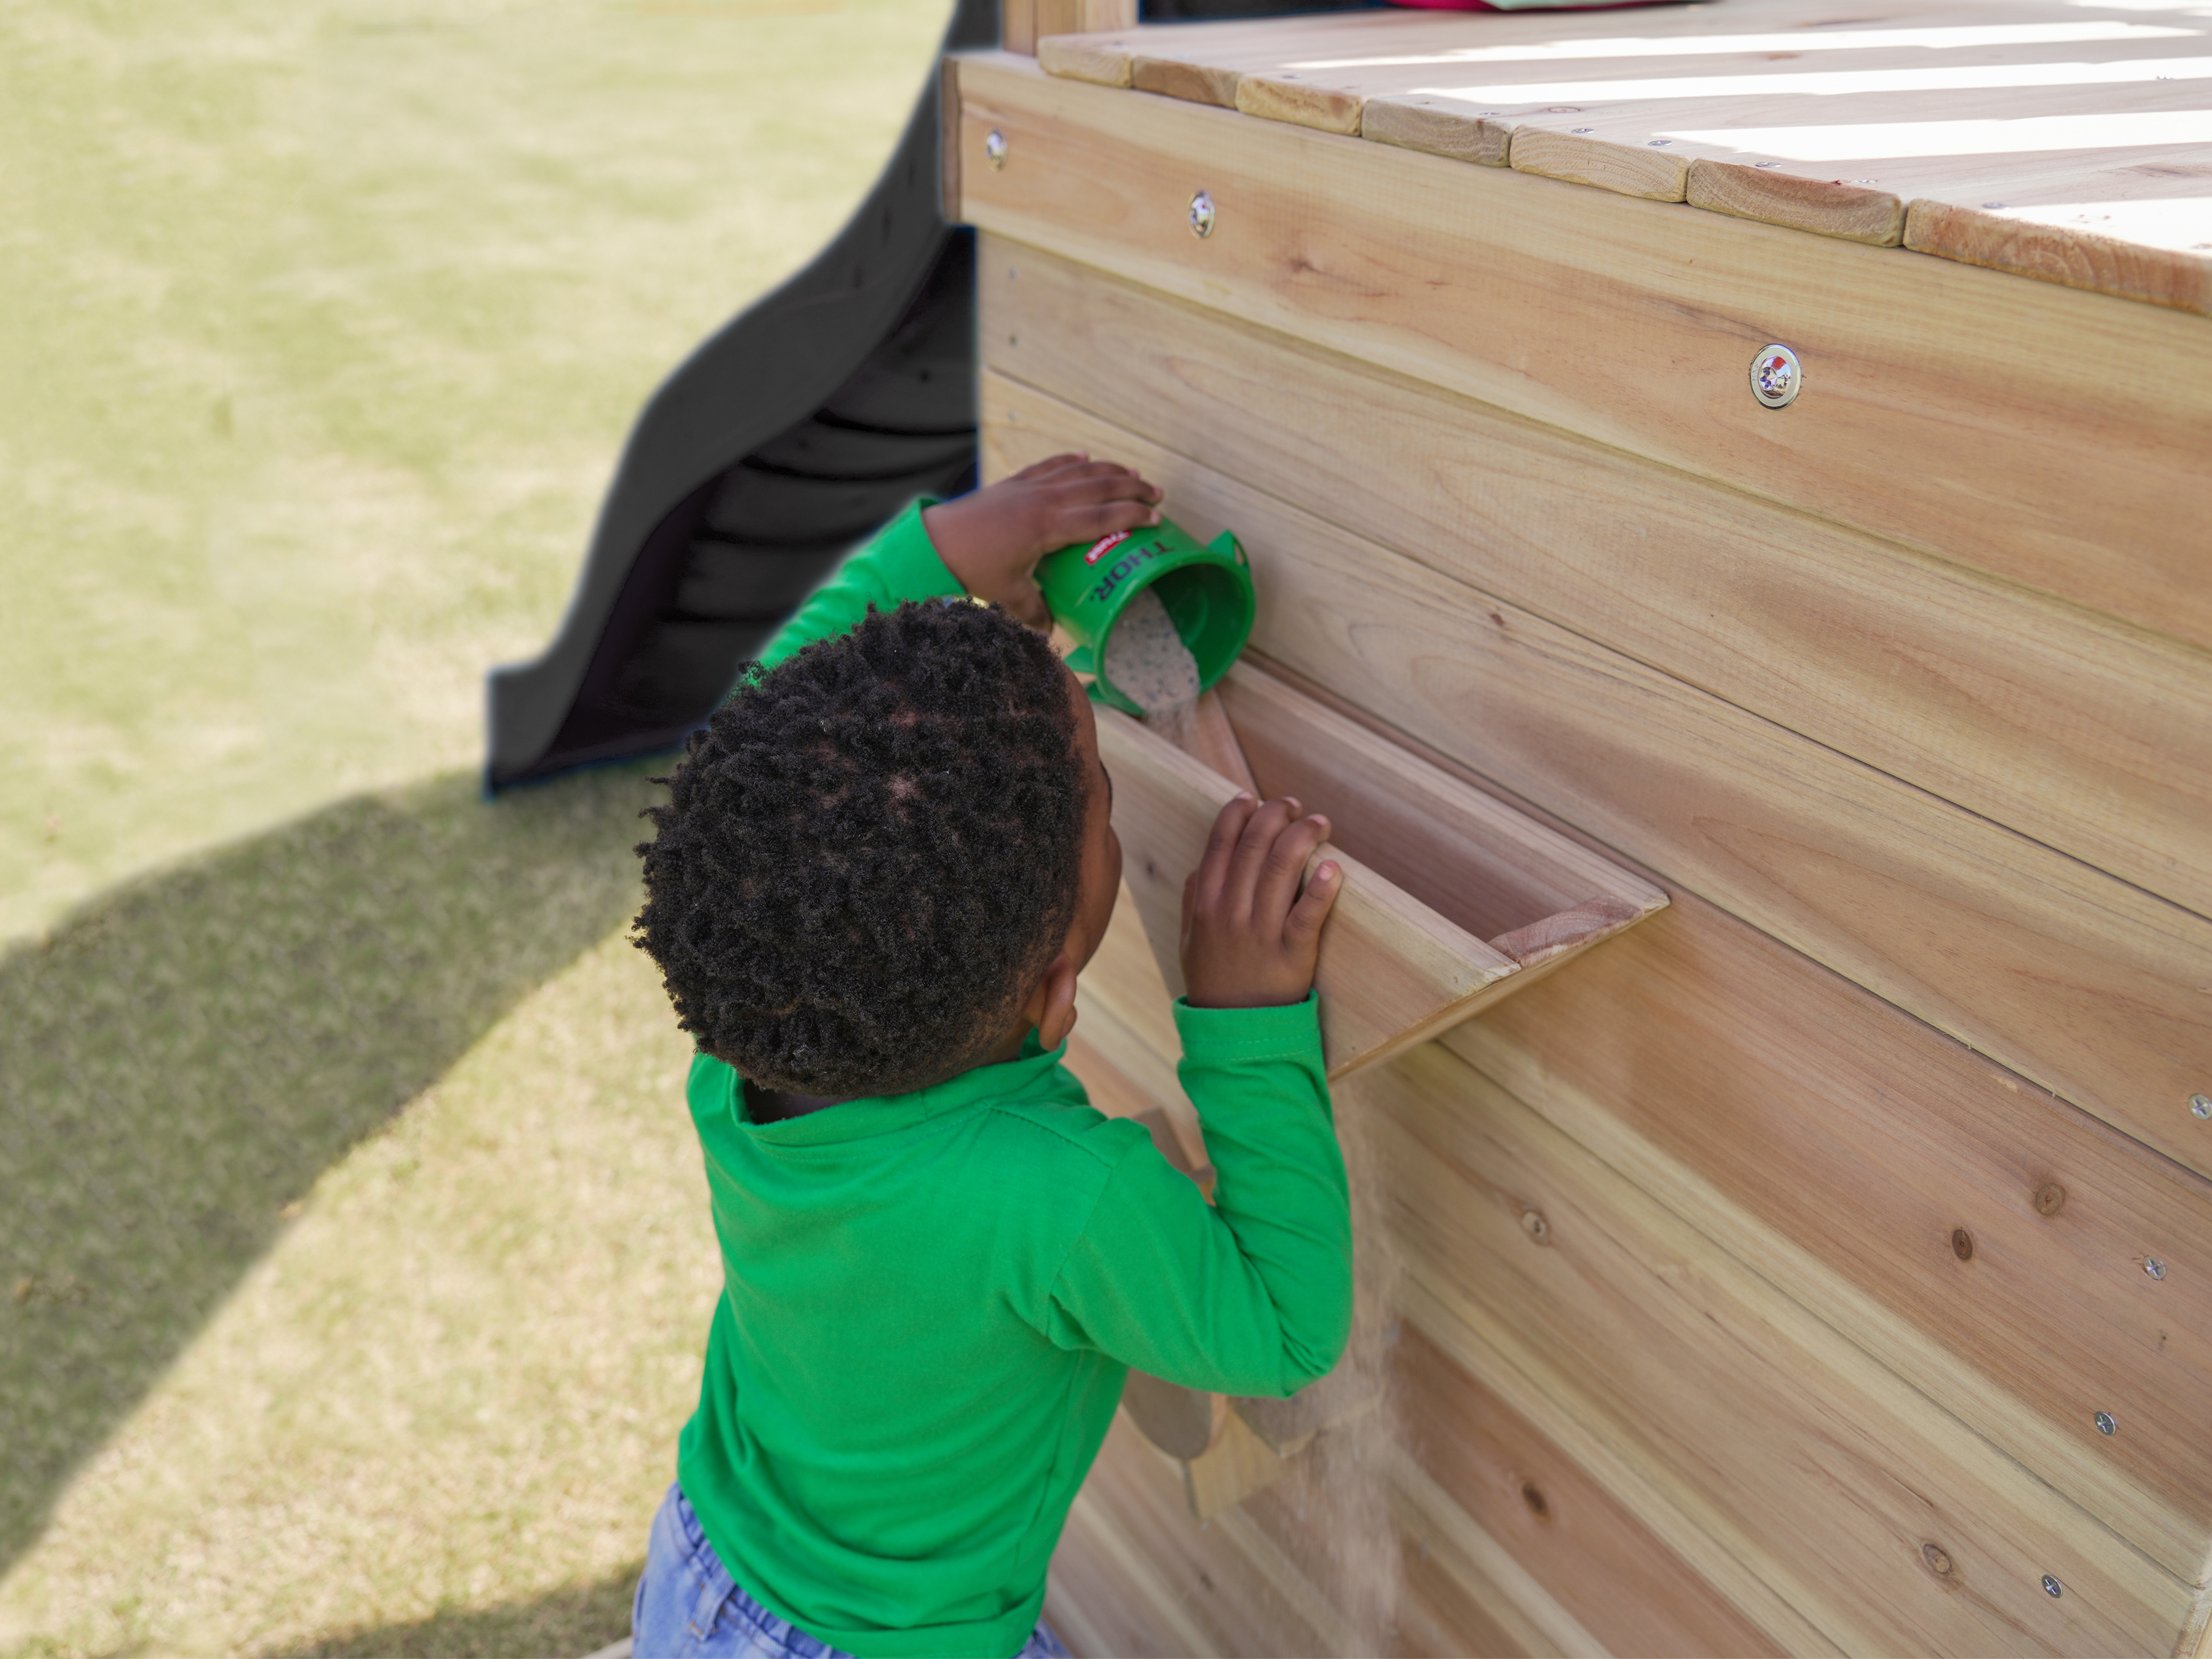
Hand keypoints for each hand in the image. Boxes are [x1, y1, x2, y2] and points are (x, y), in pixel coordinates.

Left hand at [922, 453, 1163, 630]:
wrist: (933, 542)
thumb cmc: (971, 570)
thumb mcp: (1008, 597)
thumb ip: (1035, 614)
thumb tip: (1053, 631)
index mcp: (1048, 526)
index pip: (1102, 516)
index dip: (1133, 515)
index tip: (1157, 519)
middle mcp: (1043, 499)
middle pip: (1099, 486)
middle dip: (1132, 487)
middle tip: (1157, 493)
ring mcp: (1029, 486)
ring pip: (1079, 470)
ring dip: (1109, 469)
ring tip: (1133, 473)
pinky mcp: (1014, 482)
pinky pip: (1051, 464)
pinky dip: (1071, 460)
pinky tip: (1084, 457)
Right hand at [1180, 794, 1340, 1009]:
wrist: (1232, 1032)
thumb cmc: (1214, 982)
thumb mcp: (1190, 940)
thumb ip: (1193, 899)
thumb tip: (1203, 863)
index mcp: (1206, 904)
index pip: (1219, 843)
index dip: (1237, 813)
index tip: (1251, 798)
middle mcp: (1231, 913)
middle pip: (1255, 845)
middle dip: (1275, 814)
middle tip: (1293, 806)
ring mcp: (1261, 933)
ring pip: (1282, 868)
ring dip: (1303, 837)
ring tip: (1319, 824)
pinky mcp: (1292, 955)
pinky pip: (1308, 916)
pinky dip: (1322, 889)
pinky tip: (1334, 868)